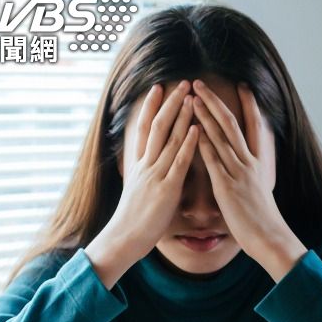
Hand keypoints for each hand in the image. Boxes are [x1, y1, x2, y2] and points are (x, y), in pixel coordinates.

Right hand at [86, 81, 198, 287]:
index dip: (151, 107)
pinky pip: (178, 162)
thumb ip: (146, 174)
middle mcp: (145, 164)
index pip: (144, 128)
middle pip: (156, 126)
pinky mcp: (166, 188)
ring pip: (168, 139)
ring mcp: (155, 174)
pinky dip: (187, 144)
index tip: (158, 87)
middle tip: (180, 82)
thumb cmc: (135, 219)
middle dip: (169, 103)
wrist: (124, 238)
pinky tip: (196, 129)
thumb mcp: (138, 189)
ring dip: (181, 116)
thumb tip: (149, 165)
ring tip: (191, 96)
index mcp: (138, 164)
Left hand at [192, 79, 305, 281]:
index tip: (243, 85)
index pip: (255, 126)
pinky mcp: (227, 186)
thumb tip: (249, 169)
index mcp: (258, 163)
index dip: (250, 105)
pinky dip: (202, 143)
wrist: (269, 237)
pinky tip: (192, 129)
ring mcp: (238, 173)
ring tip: (191, 97)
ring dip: (205, 115)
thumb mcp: (261, 190)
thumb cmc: (263, 219)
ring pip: (221, 137)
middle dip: (214, 102)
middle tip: (200, 83)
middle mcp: (249, 163)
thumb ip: (252, 175)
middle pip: (232, 124)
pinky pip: (213, 160)